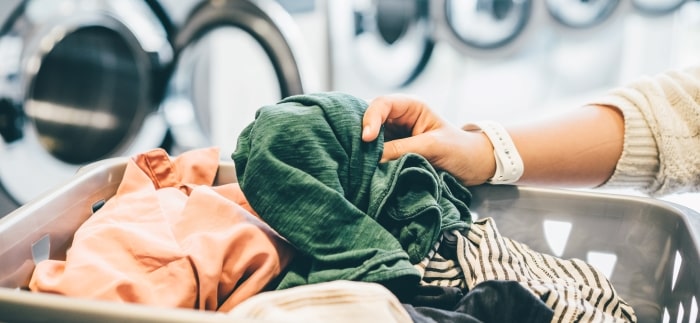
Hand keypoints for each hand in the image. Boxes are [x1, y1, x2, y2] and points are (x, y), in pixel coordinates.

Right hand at [361, 94, 495, 185]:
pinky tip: (362, 167)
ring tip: (355, 160)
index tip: (367, 138)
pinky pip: (374, 154)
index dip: (370, 118)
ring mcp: (393, 137)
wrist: (474, 167)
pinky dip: (367, 160)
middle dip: (360, 132)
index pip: (382, 104)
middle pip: (369, 119)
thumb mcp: (434, 147)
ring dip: (362, 148)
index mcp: (411, 107)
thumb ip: (404, 149)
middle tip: (353, 149)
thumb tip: (374, 159)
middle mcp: (398, 119)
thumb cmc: (460, 150)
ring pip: (369, 138)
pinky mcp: (391, 154)